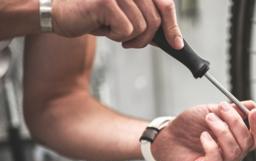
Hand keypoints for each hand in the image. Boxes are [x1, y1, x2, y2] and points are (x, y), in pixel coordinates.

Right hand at [52, 0, 182, 48]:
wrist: (59, 14)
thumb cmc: (92, 15)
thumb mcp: (125, 18)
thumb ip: (146, 22)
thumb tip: (172, 37)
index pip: (165, 4)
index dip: (173, 26)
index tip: (177, 43)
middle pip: (155, 20)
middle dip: (145, 38)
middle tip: (129, 42)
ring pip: (142, 27)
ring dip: (127, 37)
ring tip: (110, 29)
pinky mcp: (106, 1)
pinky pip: (126, 30)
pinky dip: (115, 36)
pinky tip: (102, 27)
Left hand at [152, 101, 255, 160]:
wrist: (166, 136)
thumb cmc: (187, 126)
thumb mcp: (211, 111)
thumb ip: (231, 109)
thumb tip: (250, 105)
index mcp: (235, 140)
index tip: (253, 111)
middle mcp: (231, 153)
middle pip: (247, 142)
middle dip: (236, 122)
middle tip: (221, 108)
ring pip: (234, 150)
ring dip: (222, 130)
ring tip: (209, 119)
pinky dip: (211, 145)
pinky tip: (203, 136)